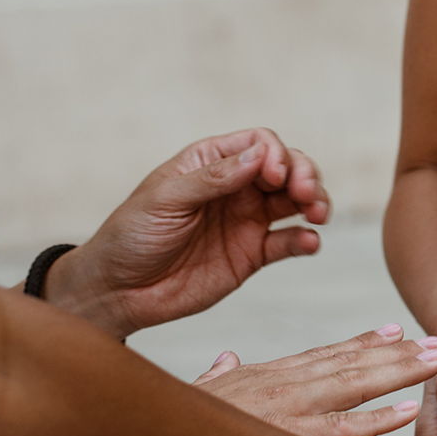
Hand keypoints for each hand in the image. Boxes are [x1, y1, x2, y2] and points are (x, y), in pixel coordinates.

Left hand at [43, 129, 331, 338]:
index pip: (258, 144)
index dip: (275, 153)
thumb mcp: (165, 199)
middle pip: (286, 168)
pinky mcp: (253, 255)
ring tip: (318, 214)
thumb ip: (214, 178)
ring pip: (296, 201)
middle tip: (307, 194)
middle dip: (304, 174)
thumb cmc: (131, 236)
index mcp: (210, 163)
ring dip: (315, 202)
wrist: (118, 291)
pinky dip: (306, 240)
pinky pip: (289, 242)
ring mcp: (247, 220)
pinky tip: (309, 242)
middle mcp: (235, 187)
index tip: (274, 174)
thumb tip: (260, 155)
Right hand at [192, 324, 436, 435]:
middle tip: (436, 343)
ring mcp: (290, 410)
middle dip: (396, 354)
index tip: (393, 330)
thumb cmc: (174, 418)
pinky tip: (407, 411)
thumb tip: (226, 357)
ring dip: (400, 374)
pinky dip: (376, 420)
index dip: (361, 343)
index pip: (324, 354)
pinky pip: (341, 430)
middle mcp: (285, 386)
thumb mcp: (201, 388)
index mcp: (269, 375)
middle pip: (350, 364)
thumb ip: (220, 372)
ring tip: (435, 364)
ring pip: (356, 387)